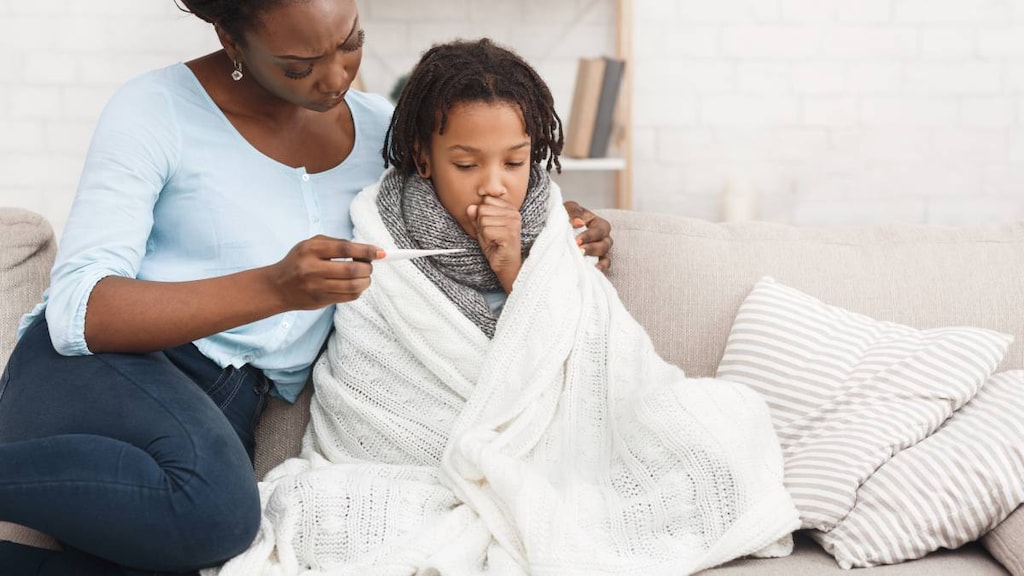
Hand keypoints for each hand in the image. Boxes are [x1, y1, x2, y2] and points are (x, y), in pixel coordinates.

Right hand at [267, 235, 383, 309]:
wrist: (277, 287)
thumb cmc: (298, 261)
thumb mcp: (310, 245)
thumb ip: (336, 244)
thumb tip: (367, 250)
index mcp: (311, 250)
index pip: (345, 249)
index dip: (366, 250)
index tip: (380, 252)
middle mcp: (312, 269)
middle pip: (352, 269)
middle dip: (368, 268)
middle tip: (369, 265)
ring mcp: (316, 287)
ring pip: (353, 286)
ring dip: (366, 281)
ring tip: (365, 276)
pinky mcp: (321, 301)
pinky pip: (348, 297)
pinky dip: (358, 290)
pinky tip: (356, 285)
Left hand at [466, 193, 521, 292]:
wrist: (506, 265)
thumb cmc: (496, 246)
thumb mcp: (482, 228)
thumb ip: (476, 216)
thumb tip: (470, 207)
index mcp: (510, 208)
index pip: (486, 200)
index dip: (482, 215)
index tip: (491, 226)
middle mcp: (514, 213)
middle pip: (483, 209)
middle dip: (482, 224)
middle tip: (492, 235)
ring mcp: (513, 223)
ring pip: (483, 219)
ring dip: (484, 232)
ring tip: (494, 239)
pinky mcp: (510, 234)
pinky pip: (486, 230)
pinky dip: (486, 239)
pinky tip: (495, 244)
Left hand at [564, 201, 612, 271]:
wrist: (556, 230)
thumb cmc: (565, 216)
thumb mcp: (568, 208)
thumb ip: (574, 212)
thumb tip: (578, 223)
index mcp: (598, 223)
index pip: (600, 229)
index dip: (590, 235)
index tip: (577, 240)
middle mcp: (602, 238)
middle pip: (605, 244)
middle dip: (592, 248)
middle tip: (578, 250)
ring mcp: (600, 252)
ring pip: (606, 258)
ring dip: (597, 262)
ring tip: (583, 263)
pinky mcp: (595, 263)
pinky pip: (602, 268)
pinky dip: (598, 270)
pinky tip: (589, 272)